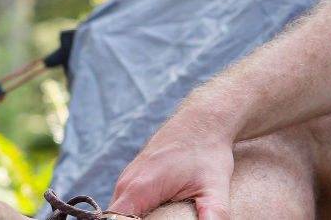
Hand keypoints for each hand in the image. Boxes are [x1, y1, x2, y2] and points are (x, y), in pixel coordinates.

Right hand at [110, 122, 236, 219]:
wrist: (203, 120)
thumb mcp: (216, 184)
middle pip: (114, 219)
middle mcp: (126, 184)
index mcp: (140, 188)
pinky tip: (153, 214)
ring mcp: (127, 179)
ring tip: (159, 217)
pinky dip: (134, 212)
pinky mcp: (133, 178)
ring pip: (118, 211)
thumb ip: (214, 211)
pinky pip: (125, 202)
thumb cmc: (208, 151)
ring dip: (132, 218)